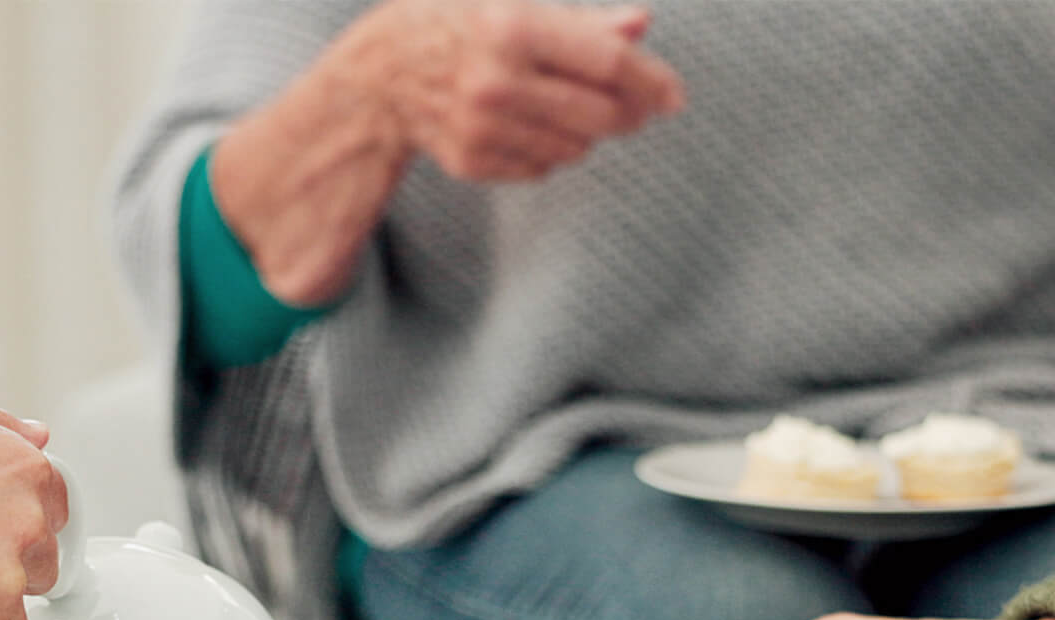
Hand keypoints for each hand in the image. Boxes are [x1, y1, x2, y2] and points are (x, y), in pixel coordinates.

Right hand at [372, 0, 684, 182]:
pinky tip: (527, 125)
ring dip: (585, 131)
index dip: (650, 81)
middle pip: (600, 115)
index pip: (606, 63)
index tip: (674, 97)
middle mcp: (497, 81)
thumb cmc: (457, 22)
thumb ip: (581, 20)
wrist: (380, 75)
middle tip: (636, 108)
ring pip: (575, 147)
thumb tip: (642, 26)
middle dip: (628, 114)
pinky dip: (549, 150)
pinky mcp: (472, 161)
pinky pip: (541, 168)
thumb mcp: (513, 0)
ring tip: (561, 105)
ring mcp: (483, 128)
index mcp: (512, 26)